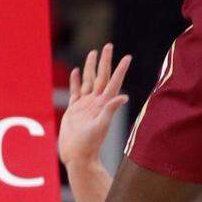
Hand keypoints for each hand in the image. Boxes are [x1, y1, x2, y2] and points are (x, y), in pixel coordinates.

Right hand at [57, 43, 131, 167]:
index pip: (113, 82)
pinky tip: (76, 71)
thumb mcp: (101, 126)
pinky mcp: (74, 109)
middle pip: (101, 76)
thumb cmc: (89, 144)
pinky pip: (75, 91)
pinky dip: (75, 80)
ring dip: (90, 67)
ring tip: (93, 53)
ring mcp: (85, 105)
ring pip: (88, 80)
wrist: (78, 156)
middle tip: (108, 46)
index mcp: (103, 104)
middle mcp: (96, 102)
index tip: (127, 56)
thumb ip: (111, 111)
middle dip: (104, 61)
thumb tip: (124, 97)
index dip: (120, 69)